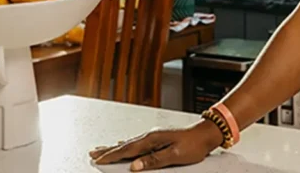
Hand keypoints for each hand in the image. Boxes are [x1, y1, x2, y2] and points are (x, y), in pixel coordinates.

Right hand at [89, 119, 222, 170]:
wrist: (206, 134)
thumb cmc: (193, 145)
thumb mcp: (174, 156)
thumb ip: (153, 161)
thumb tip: (134, 166)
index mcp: (152, 140)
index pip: (127, 150)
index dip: (112, 156)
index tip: (98, 159)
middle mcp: (151, 136)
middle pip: (125, 145)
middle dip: (108, 150)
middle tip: (93, 152)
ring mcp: (154, 136)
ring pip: (130, 143)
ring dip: (115, 146)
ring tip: (103, 149)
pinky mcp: (159, 138)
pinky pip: (137, 142)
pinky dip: (127, 144)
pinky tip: (125, 143)